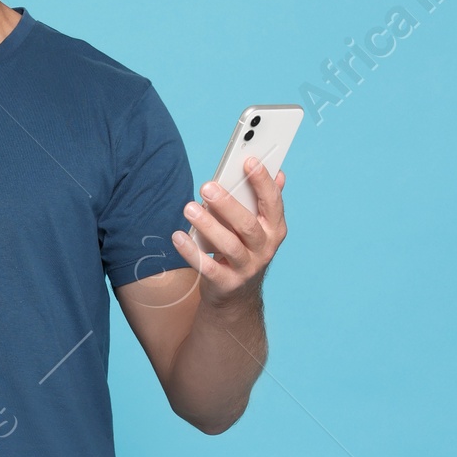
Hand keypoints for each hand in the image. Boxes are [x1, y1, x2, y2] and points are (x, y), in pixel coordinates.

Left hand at [171, 159, 286, 303]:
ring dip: (208, 225)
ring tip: (189, 208)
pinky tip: (177, 236)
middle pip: (247, 225)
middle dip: (228, 204)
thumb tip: (278, 173)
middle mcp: (264, 249)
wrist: (236, 294)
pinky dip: (191, 252)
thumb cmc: (243, 249)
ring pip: (229, 245)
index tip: (248, 161)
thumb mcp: (258, 226)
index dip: (263, 182)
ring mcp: (246, 268)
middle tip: (207, 186)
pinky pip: (208, 267)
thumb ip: (263, 201)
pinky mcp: (226, 283)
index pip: (272, 203)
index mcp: (274, 229)